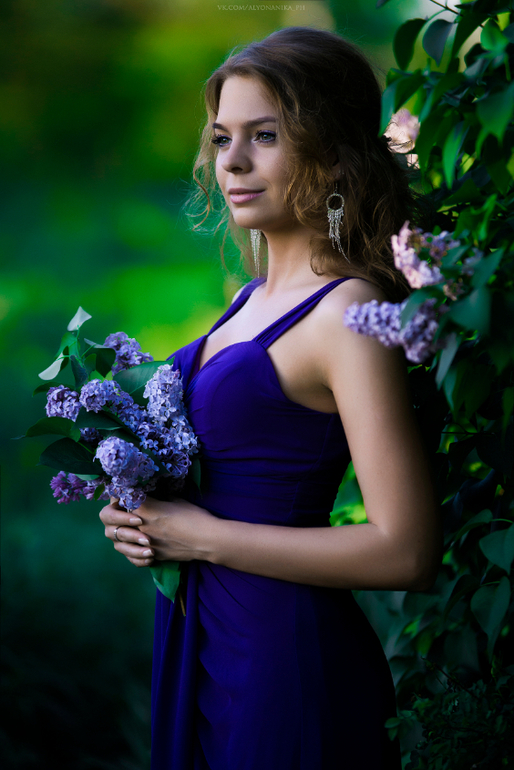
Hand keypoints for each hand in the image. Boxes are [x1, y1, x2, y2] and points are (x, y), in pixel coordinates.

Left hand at [99, 496, 216, 566]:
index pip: (122, 498)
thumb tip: (151, 496)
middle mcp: (140, 527)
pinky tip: (138, 547)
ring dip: (121, 533)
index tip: (124, 492)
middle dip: (114, 512)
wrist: (208, 540)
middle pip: (112, 518)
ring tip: (128, 528)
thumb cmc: (195, 516)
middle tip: (121, 509)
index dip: (120, 493)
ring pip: (118, 540)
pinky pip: (132, 557)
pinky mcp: (152, 556)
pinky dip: (132, 553)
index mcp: (146, 509)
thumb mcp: (176, 500)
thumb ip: (158, 498)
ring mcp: (144, 544)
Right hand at [99, 499, 153, 567]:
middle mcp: (112, 527)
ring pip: (122, 548)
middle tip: (148, 539)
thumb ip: (135, 497)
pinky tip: (150, 560)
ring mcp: (119, 541)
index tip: (140, 521)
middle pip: (115, 533)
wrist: (164, 520)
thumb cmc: (153, 504)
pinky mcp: (128, 552)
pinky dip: (140, 560)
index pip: (109, 514)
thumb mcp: (146, 499)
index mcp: (113, 510)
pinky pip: (130, 559)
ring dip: (136, 551)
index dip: (122, 518)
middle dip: (132, 536)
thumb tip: (130, 493)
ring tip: (151, 552)